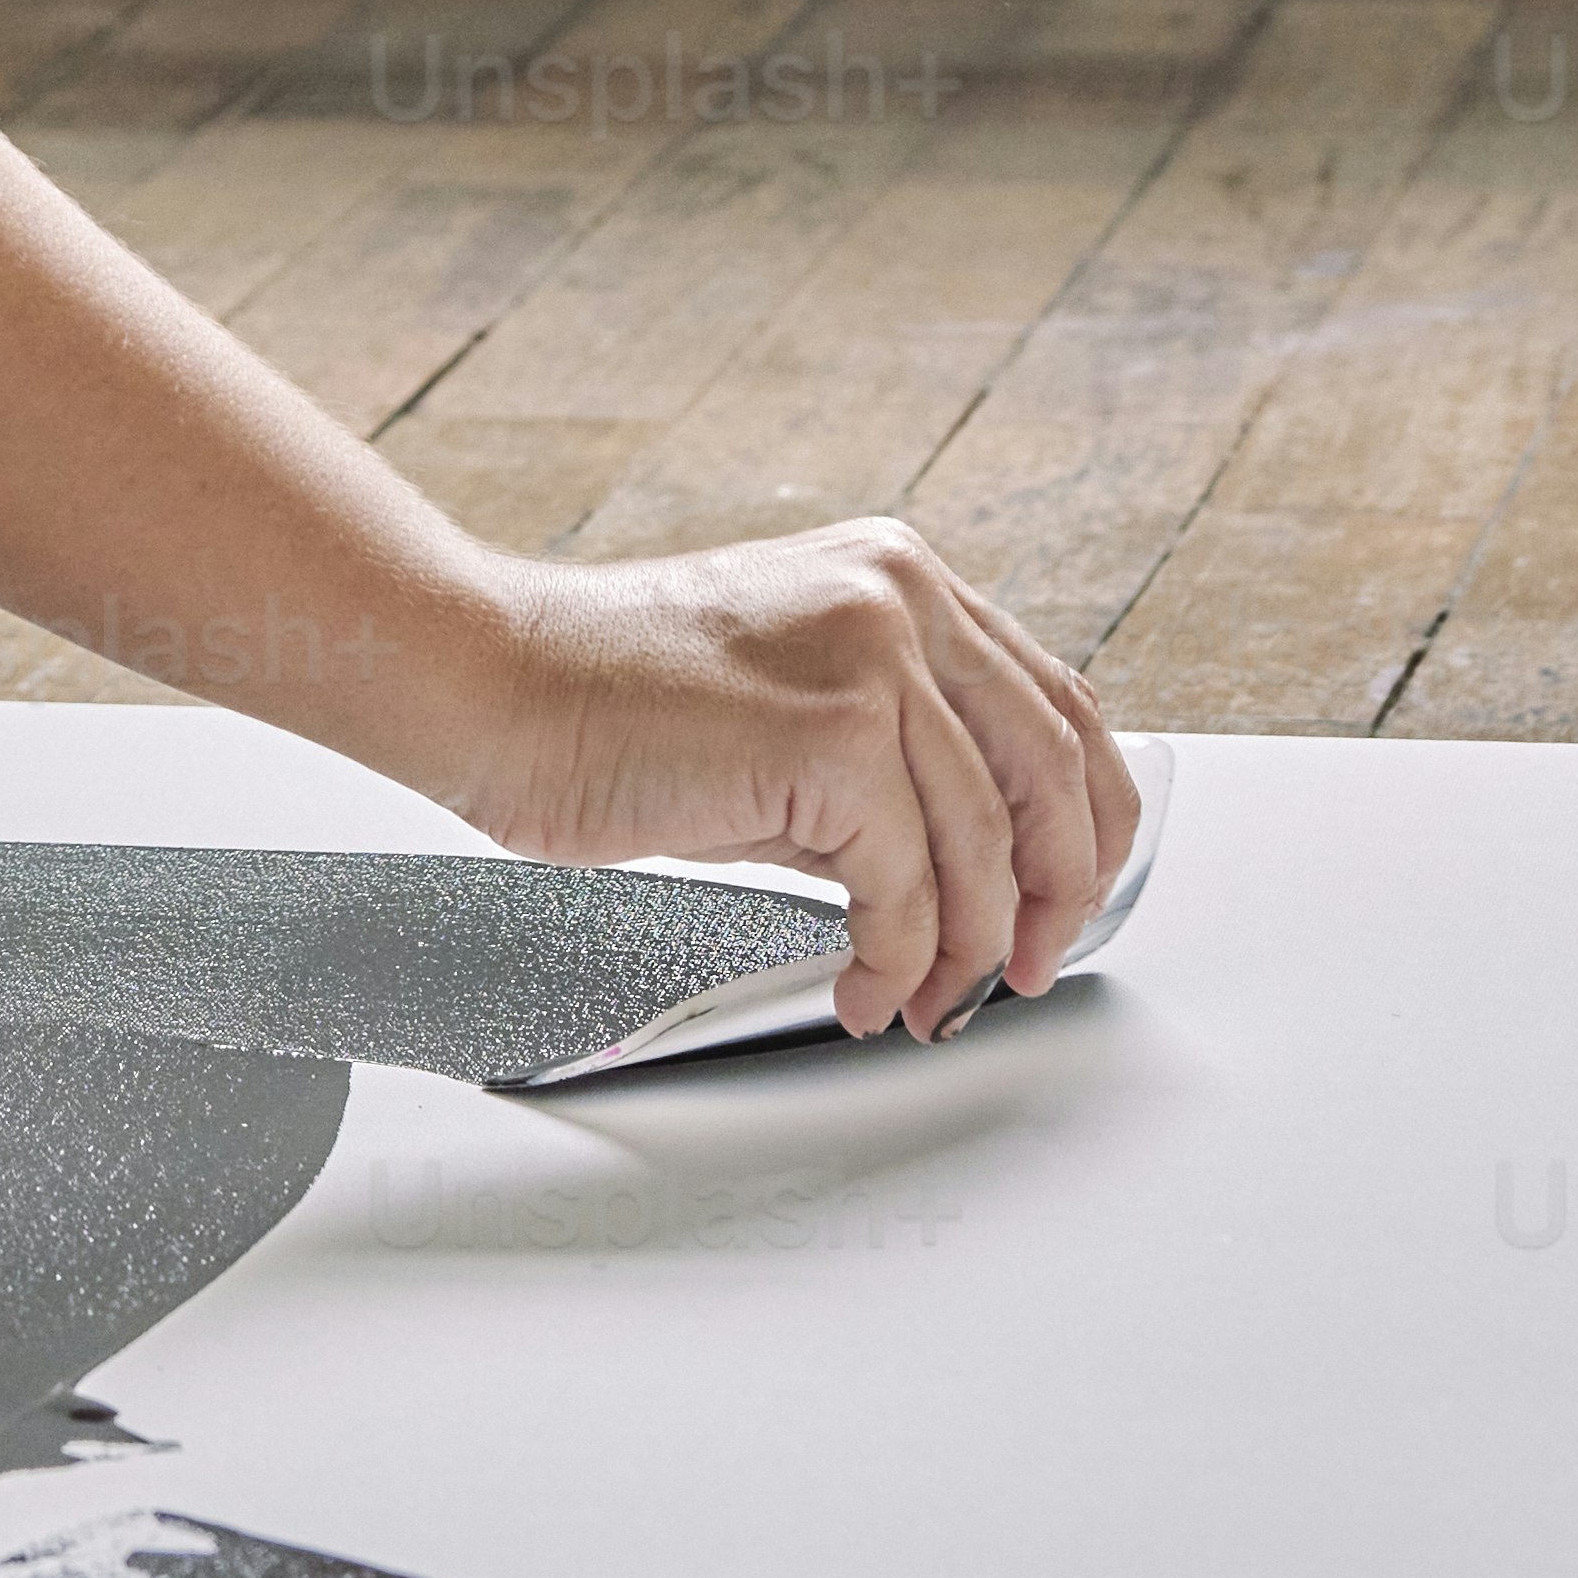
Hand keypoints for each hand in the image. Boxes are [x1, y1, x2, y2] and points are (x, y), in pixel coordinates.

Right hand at [456, 519, 1137, 1040]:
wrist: (492, 683)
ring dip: (967, 951)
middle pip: (1058, 769)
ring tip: (926, 999)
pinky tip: (865, 988)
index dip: (1085, 821)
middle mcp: (902, 597)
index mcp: (898, 578)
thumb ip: (887, 761)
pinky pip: (908, 886)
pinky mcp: (835, 736)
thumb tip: (970, 875)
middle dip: (1056, 895)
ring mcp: (875, 658)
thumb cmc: (603, 701)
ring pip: (989, 844)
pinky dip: (899, 960)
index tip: (1063, 896)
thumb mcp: (785, 708)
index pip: (1056, 705)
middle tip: (1021, 968)